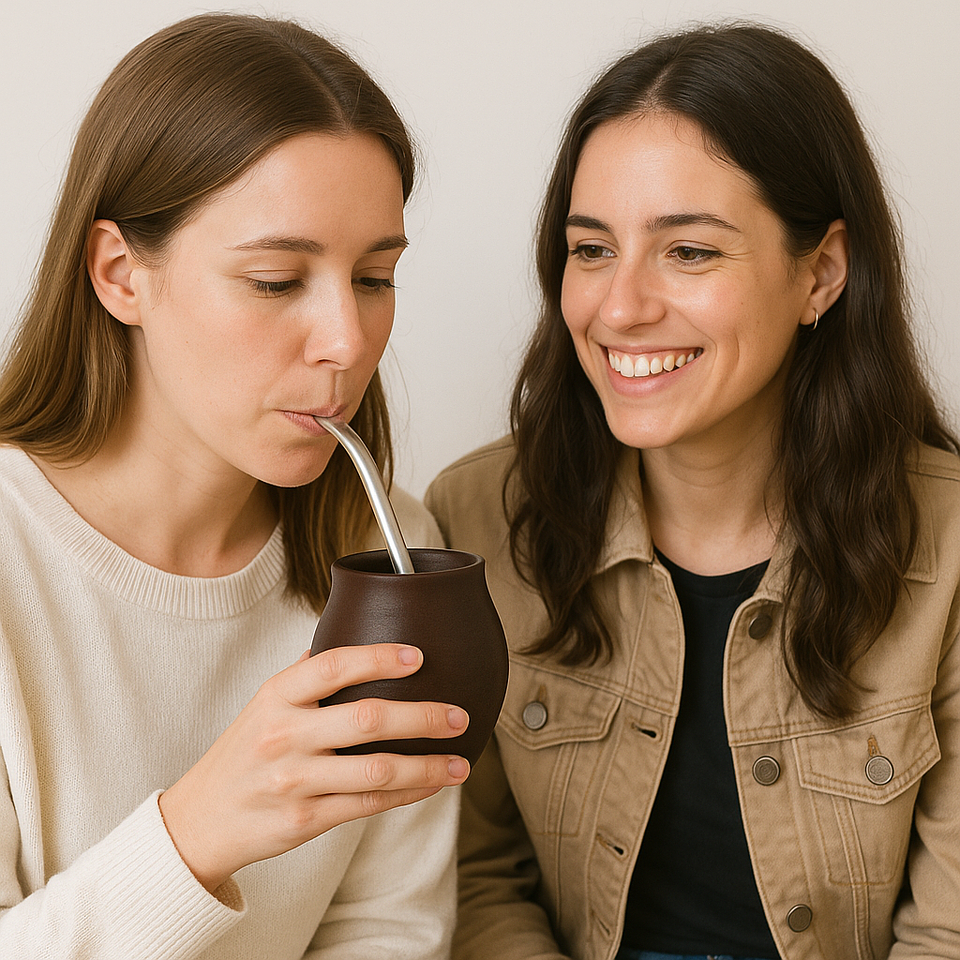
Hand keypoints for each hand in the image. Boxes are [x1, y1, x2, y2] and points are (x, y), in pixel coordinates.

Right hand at [158, 643, 468, 891]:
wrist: (200, 820)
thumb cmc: (244, 752)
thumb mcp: (264, 704)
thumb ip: (307, 673)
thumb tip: (354, 632)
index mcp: (276, 697)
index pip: (332, 666)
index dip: (379, 658)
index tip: (419, 656)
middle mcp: (284, 736)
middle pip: (367, 721)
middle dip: (422, 718)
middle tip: (459, 716)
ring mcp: (295, 781)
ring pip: (376, 772)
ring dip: (427, 766)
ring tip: (461, 762)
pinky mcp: (304, 820)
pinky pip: (368, 806)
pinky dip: (407, 795)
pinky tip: (431, 784)